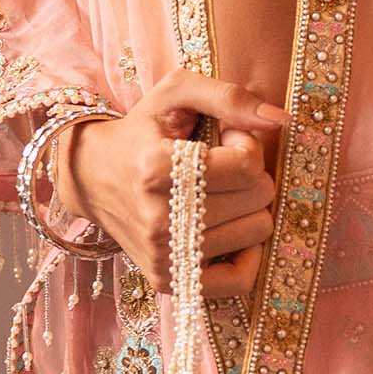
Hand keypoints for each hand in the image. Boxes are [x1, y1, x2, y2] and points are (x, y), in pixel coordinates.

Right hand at [56, 66, 286, 297]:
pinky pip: (241, 280)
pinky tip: (229, 229)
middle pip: (258, 198)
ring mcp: (163, 255)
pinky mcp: (167, 280)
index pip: (248, 165)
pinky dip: (247, 254)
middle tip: (219, 167)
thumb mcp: (176, 93)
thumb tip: (279, 121)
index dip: (245, 144)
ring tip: (216, 193)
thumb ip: (228, 97)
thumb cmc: (142, 131)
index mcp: (158, 169)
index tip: (223, 140)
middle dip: (249, 175)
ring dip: (247, 208)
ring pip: (258, 232)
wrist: (92, 177)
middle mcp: (159, 219)